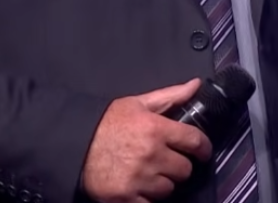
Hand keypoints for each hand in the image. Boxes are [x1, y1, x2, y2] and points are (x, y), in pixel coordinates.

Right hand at [80, 78, 213, 202]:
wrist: (74, 144)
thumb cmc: (106, 122)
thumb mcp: (137, 103)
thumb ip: (170, 96)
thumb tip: (196, 85)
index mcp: (155, 129)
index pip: (195, 141)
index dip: (203, 148)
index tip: (202, 152)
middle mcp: (151, 155)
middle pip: (184, 169)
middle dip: (177, 165)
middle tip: (164, 161)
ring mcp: (139, 179)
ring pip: (169, 189)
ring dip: (162, 183)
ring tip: (148, 173)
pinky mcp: (127, 198)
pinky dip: (147, 197)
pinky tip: (138, 186)